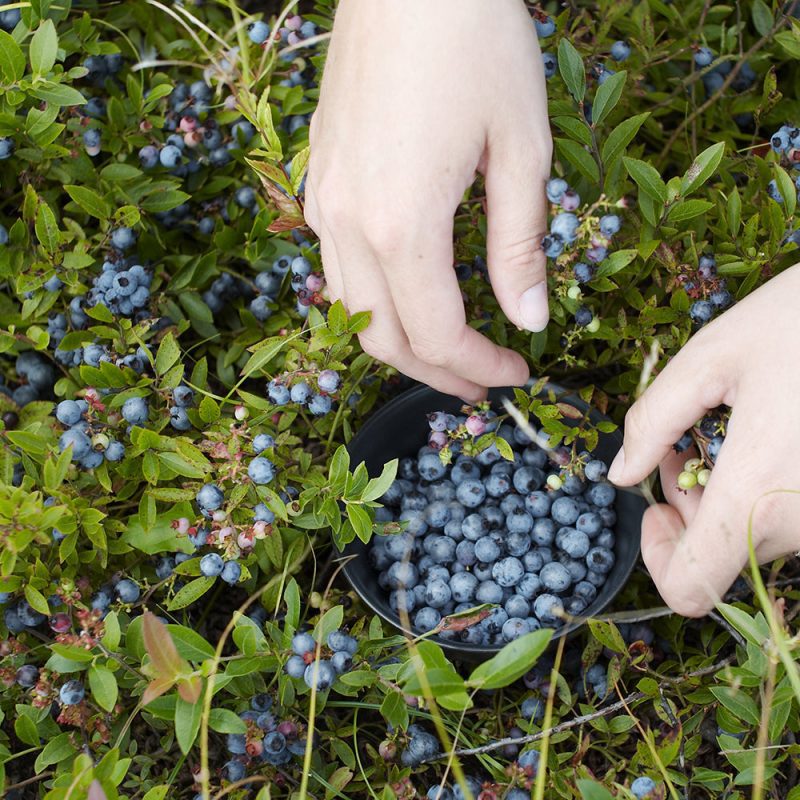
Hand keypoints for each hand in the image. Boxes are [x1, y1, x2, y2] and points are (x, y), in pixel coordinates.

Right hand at [304, 0, 552, 402]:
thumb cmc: (475, 43)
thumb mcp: (521, 148)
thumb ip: (520, 245)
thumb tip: (528, 318)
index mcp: (401, 224)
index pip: (438, 333)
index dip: (480, 367)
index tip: (518, 373)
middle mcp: (346, 223)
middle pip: (382, 337)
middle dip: (435, 372)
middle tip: (482, 380)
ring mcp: (322, 201)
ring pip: (351, 309)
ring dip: (399, 341)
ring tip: (446, 348)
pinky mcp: (319, 179)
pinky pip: (337, 266)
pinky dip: (374, 299)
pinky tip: (409, 289)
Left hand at [608, 264, 799, 616]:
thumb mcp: (711, 357)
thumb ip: (652, 421)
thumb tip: (620, 475)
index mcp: (757, 492)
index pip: (691, 587)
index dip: (659, 557)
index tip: (655, 505)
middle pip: (722, 554)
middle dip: (689, 503)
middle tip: (689, 439)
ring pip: (759, 535)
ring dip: (729, 493)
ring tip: (734, 426)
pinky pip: (793, 515)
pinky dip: (767, 490)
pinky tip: (770, 435)